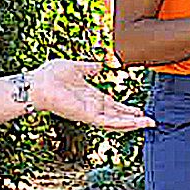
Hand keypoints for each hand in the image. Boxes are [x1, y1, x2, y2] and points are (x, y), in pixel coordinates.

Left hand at [25, 59, 152, 129]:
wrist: (38, 82)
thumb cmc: (51, 75)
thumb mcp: (76, 67)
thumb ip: (89, 68)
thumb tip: (99, 65)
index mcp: (91, 96)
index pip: (113, 105)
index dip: (127, 109)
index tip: (140, 110)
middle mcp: (92, 107)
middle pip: (118, 116)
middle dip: (135, 119)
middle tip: (151, 121)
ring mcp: (90, 113)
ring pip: (116, 122)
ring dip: (133, 123)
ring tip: (148, 124)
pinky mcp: (87, 116)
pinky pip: (108, 123)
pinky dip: (122, 123)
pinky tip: (135, 123)